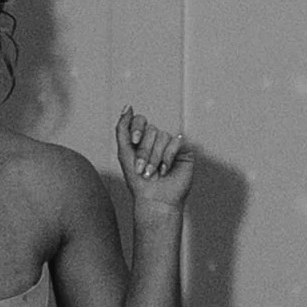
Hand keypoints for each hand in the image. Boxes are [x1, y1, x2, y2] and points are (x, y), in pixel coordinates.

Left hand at [116, 106, 193, 220]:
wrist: (154, 200)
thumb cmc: (137, 181)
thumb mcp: (124, 153)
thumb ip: (122, 129)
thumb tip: (127, 106)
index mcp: (142, 139)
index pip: (140, 120)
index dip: (137, 128)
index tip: (134, 141)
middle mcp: (157, 139)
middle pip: (151, 130)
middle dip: (144, 151)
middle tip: (142, 170)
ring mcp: (171, 144)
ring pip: (162, 136)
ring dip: (155, 157)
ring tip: (153, 174)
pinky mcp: (184, 151)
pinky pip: (175, 141)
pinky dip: (167, 157)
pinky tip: (165, 171)